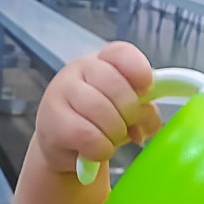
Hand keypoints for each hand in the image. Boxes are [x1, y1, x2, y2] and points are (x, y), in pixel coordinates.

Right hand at [35, 41, 161, 173]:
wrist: (64, 146)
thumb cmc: (99, 122)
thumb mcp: (127, 113)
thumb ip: (144, 111)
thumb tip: (151, 122)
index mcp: (102, 61)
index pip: (122, 54)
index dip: (139, 71)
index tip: (146, 89)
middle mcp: (78, 70)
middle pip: (118, 87)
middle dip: (130, 114)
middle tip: (126, 126)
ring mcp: (61, 93)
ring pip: (103, 113)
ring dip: (114, 135)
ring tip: (108, 139)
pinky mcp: (52, 121)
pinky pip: (89, 136)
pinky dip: (99, 149)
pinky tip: (94, 150)